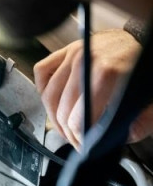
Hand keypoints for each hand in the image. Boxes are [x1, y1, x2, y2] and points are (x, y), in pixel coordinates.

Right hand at [33, 29, 152, 147]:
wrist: (145, 39)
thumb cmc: (146, 67)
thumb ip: (142, 121)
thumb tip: (121, 137)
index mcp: (109, 72)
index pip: (80, 118)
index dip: (80, 138)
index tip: (85, 146)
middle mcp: (86, 61)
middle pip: (62, 109)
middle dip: (68, 132)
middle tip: (76, 141)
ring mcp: (73, 54)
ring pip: (49, 95)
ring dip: (54, 117)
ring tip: (65, 127)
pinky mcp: (66, 50)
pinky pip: (42, 72)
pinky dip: (43, 89)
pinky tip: (55, 100)